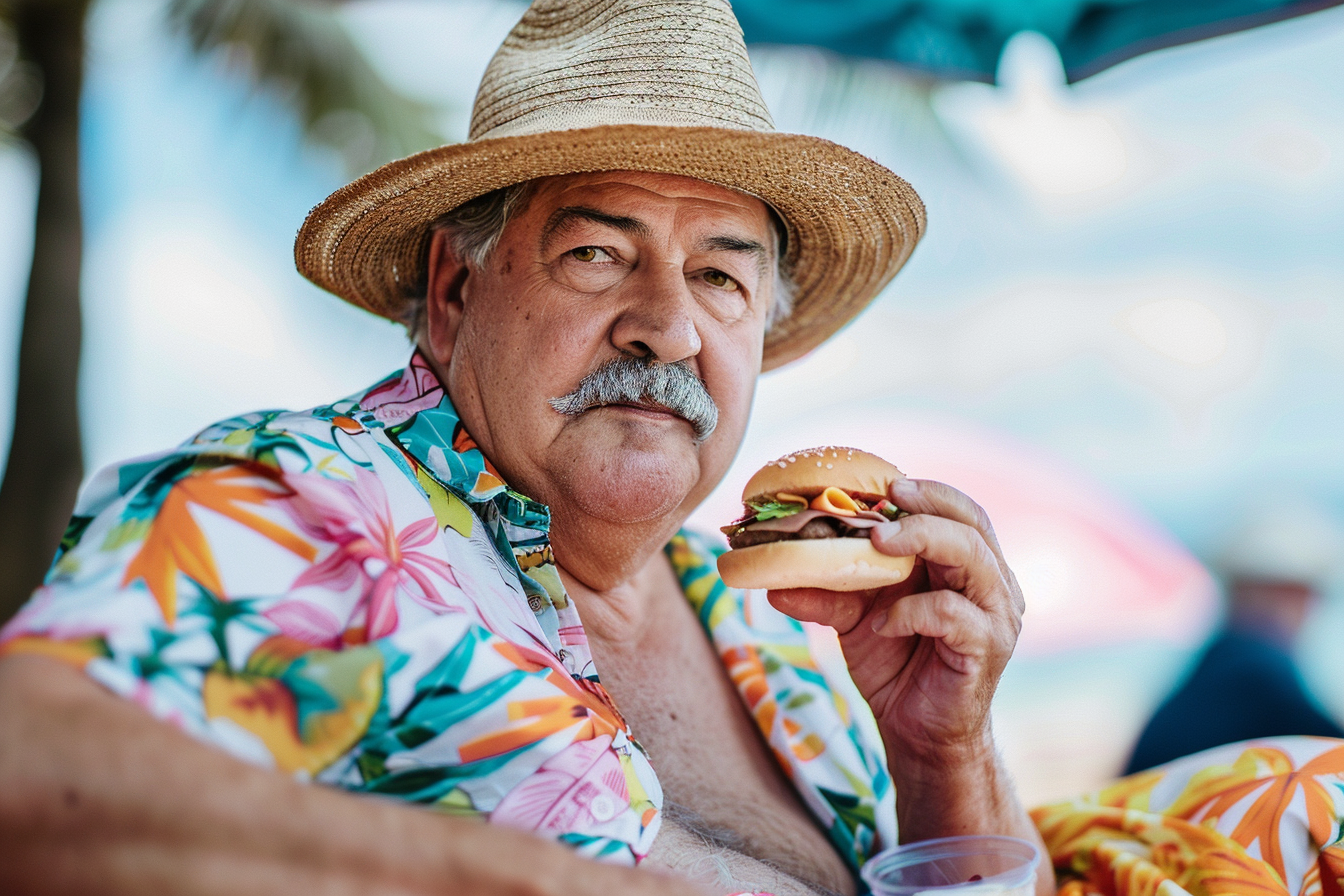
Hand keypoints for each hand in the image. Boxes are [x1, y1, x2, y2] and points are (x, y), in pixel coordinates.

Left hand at [766, 477, 1024, 762]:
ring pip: (974, 557)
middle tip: (884, 506)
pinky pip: (953, 614)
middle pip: (972, 524)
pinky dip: (913, 611)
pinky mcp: (987, 648)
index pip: (960, 512)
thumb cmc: (893, 665)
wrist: (918, 733)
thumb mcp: (853, 619)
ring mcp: (995, 615)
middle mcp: (991, 583)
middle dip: (926, 508)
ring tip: (879, 545)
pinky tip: (882, 626)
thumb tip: (771, 580)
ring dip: (924, 542)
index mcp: (967, 565)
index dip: (928, 492)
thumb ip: (825, 592)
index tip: (886, 485)